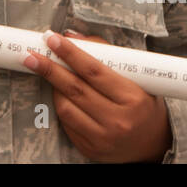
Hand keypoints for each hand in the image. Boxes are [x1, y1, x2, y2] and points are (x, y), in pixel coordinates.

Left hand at [24, 30, 172, 162]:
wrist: (154, 146)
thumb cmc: (144, 106)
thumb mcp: (137, 78)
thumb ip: (107, 55)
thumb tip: (73, 36)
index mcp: (132, 99)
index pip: (94, 71)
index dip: (70, 53)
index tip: (53, 39)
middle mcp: (117, 121)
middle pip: (75, 89)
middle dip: (49, 68)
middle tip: (32, 54)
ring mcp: (102, 138)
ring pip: (66, 106)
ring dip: (53, 86)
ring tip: (47, 71)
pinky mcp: (90, 149)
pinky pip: (66, 123)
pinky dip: (60, 104)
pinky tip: (58, 92)